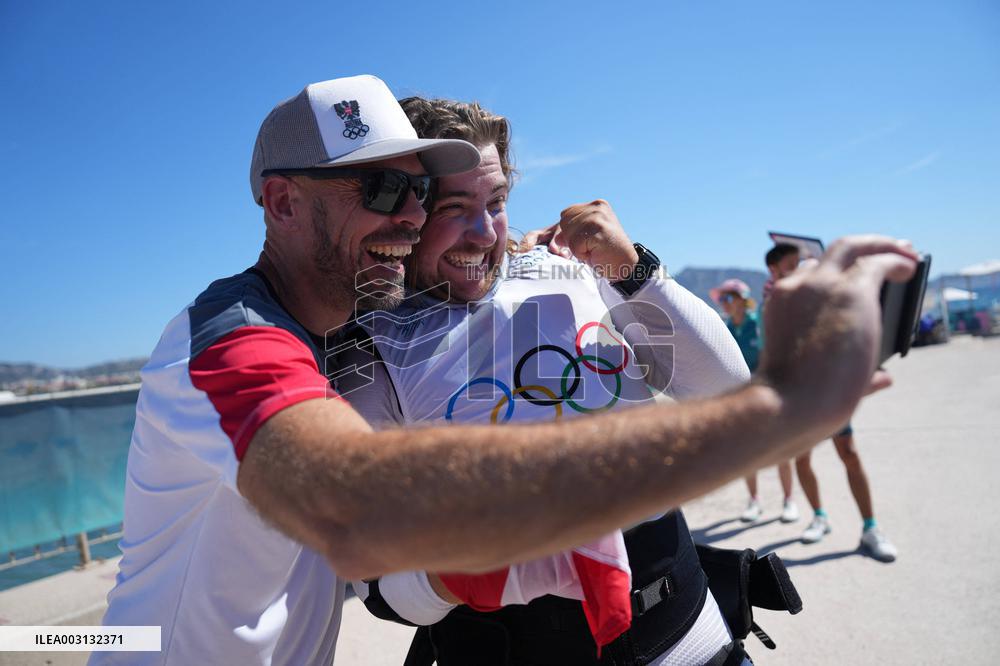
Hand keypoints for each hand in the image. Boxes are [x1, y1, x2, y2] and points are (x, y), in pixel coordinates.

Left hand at [518, 200, 639, 280]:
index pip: (563, 217)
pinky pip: (576, 243)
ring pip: (568, 234)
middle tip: (588, 250)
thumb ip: (557, 237)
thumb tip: (528, 247)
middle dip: (568, 242)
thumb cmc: (600, 256)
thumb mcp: (576, 242)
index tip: (561, 247)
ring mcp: (598, 215)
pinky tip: (596, 253)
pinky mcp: (600, 226)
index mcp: (591, 207)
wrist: (625, 267)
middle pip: (563, 224)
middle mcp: (595, 206)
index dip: (556, 235)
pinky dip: (583, 253)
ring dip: (577, 249)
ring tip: (594, 251)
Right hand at [757, 236, 917, 438]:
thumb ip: (851, 372)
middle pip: (832, 252)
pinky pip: (878, 263)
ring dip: (882, 247)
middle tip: (887, 250)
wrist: (787, 404)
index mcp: (781, 304)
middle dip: (863, 246)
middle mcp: (799, 287)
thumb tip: (886, 378)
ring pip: (854, 248)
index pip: (808, 275)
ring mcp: (822, 285)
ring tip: (905, 254)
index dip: (834, 273)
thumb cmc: (794, 401)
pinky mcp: (851, 291)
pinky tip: (911, 267)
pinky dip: (897, 262)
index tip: (852, 275)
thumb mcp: (814, 375)